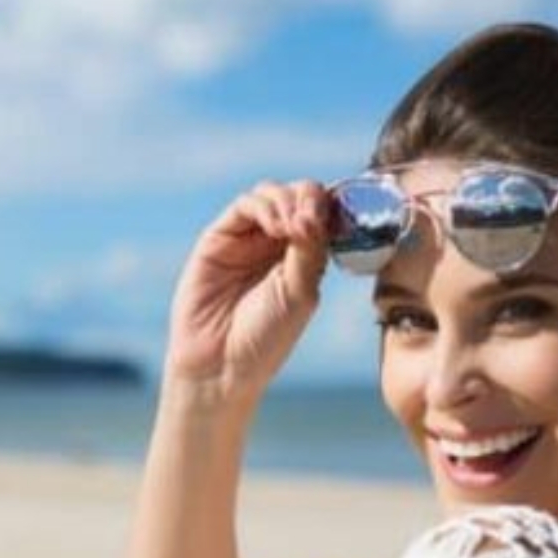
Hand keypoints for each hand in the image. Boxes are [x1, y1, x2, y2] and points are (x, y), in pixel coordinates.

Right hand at [165, 180, 330, 403]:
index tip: (339, 218)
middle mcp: (275, 244)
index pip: (322, 213)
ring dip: (289, 201)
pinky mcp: (219, 238)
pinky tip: (277, 226)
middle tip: (312, 221)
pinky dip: (265, 206)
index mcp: (304, 257)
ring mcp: (246, 239)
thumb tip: (313, 210)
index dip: (331, 207)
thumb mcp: (300, 292)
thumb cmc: (265, 337)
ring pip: (272, 194)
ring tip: (294, 227)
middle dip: (311, 199)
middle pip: (299, 196)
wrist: (221, 364)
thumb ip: (310, 250)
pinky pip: (245, 205)